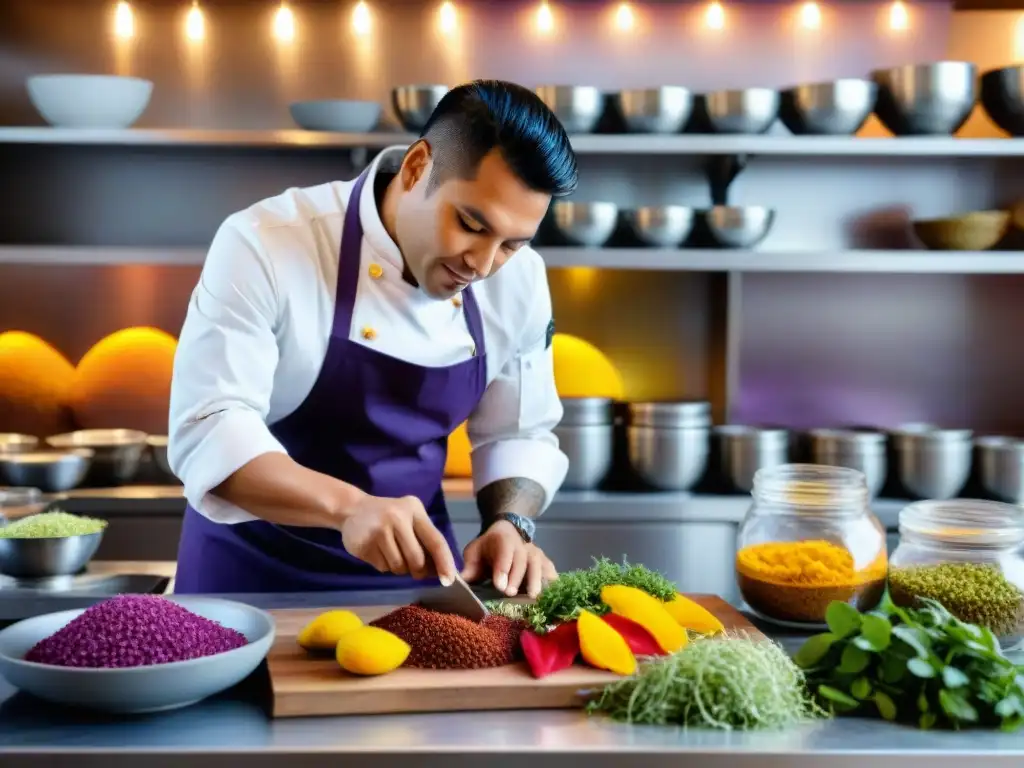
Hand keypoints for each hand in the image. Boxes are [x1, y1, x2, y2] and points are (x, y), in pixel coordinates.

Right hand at [339, 495, 457, 583]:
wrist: (352, 509)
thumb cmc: (389, 516)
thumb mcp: (409, 518)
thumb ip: (425, 539)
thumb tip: (441, 571)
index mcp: (414, 510)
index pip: (435, 540)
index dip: (444, 562)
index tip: (449, 580)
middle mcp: (397, 518)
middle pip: (417, 559)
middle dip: (418, 570)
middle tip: (414, 569)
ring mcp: (379, 531)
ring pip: (399, 567)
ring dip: (399, 568)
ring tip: (391, 553)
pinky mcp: (364, 544)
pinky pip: (382, 568)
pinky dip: (384, 566)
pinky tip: (378, 551)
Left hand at [460, 520, 556, 598]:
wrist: (507, 533)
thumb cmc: (488, 547)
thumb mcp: (474, 551)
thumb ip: (469, 566)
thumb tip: (459, 581)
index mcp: (504, 540)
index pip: (504, 553)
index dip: (503, 569)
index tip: (499, 586)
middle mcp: (523, 545)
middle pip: (523, 561)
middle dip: (517, 578)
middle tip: (510, 594)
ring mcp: (537, 553)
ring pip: (539, 566)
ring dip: (537, 582)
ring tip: (533, 598)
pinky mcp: (546, 562)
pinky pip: (551, 573)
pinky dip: (551, 584)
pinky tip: (551, 597)